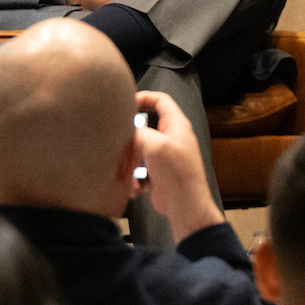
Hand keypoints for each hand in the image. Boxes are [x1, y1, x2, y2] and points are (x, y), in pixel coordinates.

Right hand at [132, 91, 222, 241]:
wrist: (185, 207)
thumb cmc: (175, 173)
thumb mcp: (154, 145)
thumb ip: (136, 132)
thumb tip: (121, 132)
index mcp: (177, 125)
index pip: (161, 100)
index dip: (143, 97)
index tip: (124, 103)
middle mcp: (172, 138)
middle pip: (145, 127)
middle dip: (130, 137)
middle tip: (118, 143)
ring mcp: (165, 157)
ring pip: (138, 151)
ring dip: (129, 162)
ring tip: (128, 172)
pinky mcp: (158, 174)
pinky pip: (139, 170)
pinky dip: (135, 179)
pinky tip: (136, 188)